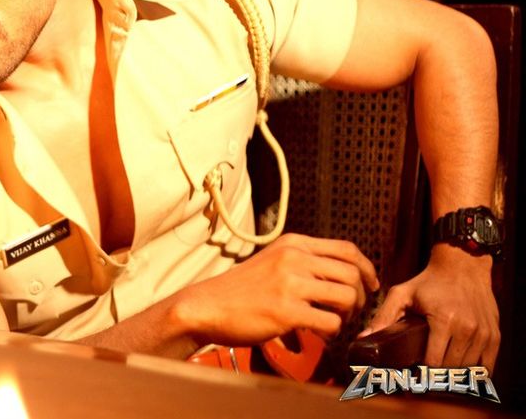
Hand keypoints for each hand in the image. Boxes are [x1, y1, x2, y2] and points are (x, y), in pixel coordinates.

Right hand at [176, 233, 378, 346]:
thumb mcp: (272, 260)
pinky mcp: (286, 311)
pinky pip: (331, 322)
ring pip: (347, 296)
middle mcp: (294, 258)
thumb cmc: (240, 289)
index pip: (347, 249)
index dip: (368, 268)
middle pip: (353, 273)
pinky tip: (319, 333)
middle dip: (361, 296)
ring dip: (348, 314)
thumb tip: (342, 275)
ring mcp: (290, 284)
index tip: (370, 284)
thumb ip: (302, 261)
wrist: (208, 305)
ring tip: (335, 321)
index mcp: (293, 244)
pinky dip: (332, 332)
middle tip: (351, 310)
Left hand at [362, 245, 498, 368]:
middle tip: (424, 370)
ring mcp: (483, 333)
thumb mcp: (402, 293)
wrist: (463, 266)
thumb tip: (363, 338)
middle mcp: (467, 328)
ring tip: (440, 367)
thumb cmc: (429, 280)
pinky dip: (474, 370)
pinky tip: (460, 366)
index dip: (421, 370)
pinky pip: (487, 366)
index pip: (433, 362)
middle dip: (436, 372)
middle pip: (450, 368)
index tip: (413, 369)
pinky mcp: (494, 335)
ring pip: (468, 369)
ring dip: (454, 372)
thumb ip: (384, 316)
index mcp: (444, 320)